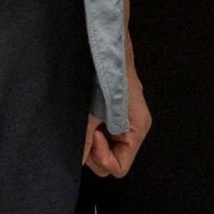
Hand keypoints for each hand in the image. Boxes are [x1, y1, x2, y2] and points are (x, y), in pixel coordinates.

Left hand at [84, 60, 151, 178]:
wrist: (108, 46)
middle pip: (115, 160)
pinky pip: (108, 135)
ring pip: (109, 149)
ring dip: (94, 142)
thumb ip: (86, 139)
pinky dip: (96, 132)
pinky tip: (90, 118)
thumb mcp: (93, 110)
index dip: (102, 158)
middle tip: (85, 131)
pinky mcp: (119, 115)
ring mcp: (128, 122)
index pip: (120, 167)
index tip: (93, 136)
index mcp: (136, 130)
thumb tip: (77, 161)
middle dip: (96, 152)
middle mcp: (136, 129)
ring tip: (87, 122)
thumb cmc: (106, 74)